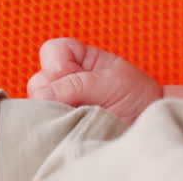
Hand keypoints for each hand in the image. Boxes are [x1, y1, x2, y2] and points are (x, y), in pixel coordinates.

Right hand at [26, 37, 162, 124]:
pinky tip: (73, 130)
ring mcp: (58, 106)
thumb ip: (76, 83)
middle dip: (58, 93)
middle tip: (86, 102)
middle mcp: (63, 82)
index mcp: (78, 59)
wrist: (146, 124)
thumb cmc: (135, 97)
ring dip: (58, 114)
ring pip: (36, 108)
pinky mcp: (57, 129)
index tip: (85, 78)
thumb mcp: (110, 81)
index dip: (62, 65)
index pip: (52, 51)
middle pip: (37, 82)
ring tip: (84, 117)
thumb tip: (41, 95)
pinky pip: (41, 129)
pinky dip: (55, 130)